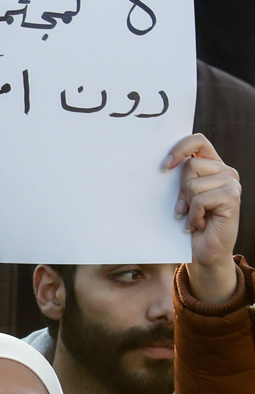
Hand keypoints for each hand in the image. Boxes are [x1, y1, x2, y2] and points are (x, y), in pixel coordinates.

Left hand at [166, 134, 240, 302]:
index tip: (164, 167)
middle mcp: (225, 170)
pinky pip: (201, 199)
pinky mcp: (232, 197)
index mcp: (213, 165)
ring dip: (187, 205)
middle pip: (191, 165)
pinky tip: (198, 224)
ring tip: (193, 218)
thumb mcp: (181, 197)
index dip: (180, 148)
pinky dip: (194, 215)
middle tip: (183, 208)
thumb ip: (179, 178)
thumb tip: (161, 165)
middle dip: (180, 190)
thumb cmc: (189, 223)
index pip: (198, 141)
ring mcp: (231, 183)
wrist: (205, 252)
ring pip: (193, 183)